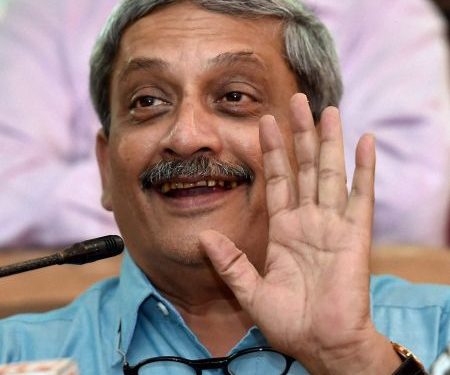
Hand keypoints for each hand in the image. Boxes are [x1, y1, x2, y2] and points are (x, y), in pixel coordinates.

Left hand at [199, 93, 398, 373]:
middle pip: (302, 167)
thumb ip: (229, 263)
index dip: (270, 152)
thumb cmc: (290, 323)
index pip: (276, 180)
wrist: (321, 345)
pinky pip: (360, 197)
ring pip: (329, 172)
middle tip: (295, 100)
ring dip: (328, 141)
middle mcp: (308, 221)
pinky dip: (364, 169)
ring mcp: (332, 225)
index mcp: (284, 230)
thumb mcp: (250, 291)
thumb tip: (203, 238)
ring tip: (327, 109)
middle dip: (299, 134)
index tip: (264, 123)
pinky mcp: (354, 236)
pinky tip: (365, 142)